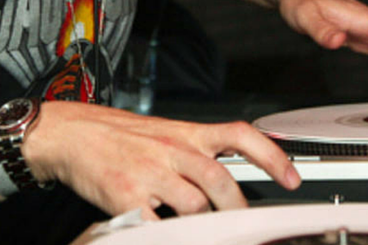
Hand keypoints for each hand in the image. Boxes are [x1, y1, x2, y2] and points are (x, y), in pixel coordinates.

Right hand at [23, 101, 299, 218]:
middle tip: (245, 228)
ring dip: (205, 226)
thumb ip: (199, 154)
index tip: (291, 177)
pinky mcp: (127, 196)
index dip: (271, 155)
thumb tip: (230, 180)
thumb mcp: (168, 135)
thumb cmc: (123, 137)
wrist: (75, 133)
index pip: (241, 134)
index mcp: (189, 133)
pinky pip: (158, 226)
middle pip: (221, 181)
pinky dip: (168, 235)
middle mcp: (175, 149)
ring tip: (204, 232)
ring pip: (195, 206)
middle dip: (238, 210)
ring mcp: (151, 172)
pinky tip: (169, 234)